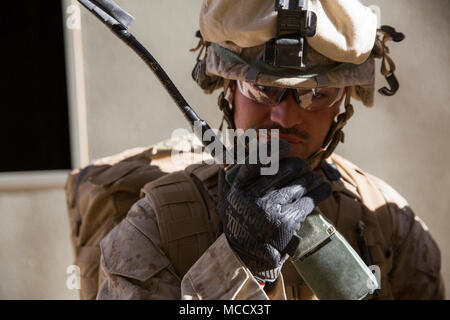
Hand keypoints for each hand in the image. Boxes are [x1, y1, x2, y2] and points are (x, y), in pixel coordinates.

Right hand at [218, 140, 330, 281]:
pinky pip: (308, 201)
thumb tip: (237, 149)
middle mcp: (253, 197)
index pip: (255, 162)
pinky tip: (324, 189)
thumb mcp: (230, 199)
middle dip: (298, 165)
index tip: (287, 145)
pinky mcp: (286, 222)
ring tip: (314, 178)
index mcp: (239, 188)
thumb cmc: (241, 222)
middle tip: (304, 166)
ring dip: (310, 179)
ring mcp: (270, 210)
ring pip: (299, 184)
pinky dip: (319, 193)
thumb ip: (233, 178)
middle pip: (283, 170)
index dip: (272, 150)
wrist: (248, 254)